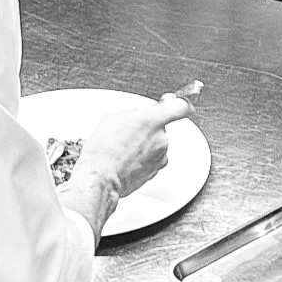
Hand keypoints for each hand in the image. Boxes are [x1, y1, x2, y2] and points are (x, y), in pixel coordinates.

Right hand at [79, 94, 193, 197]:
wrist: (101, 177)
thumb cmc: (104, 150)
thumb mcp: (113, 118)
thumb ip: (133, 114)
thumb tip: (137, 116)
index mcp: (152, 120)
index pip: (180, 107)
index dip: (180, 104)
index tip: (178, 104)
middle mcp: (161, 138)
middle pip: (161, 128)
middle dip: (147, 129)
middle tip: (128, 134)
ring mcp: (160, 156)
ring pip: (156, 145)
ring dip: (144, 146)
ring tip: (124, 150)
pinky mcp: (156, 171)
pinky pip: (152, 160)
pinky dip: (142, 160)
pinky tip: (126, 160)